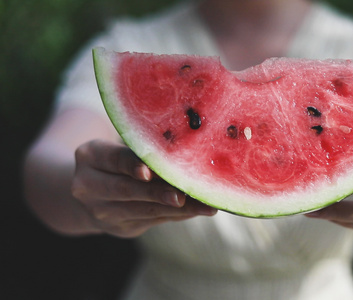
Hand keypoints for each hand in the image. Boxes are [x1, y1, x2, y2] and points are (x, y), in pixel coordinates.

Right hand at [71, 139, 216, 237]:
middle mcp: (89, 187)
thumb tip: (183, 153)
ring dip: (178, 209)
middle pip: (128, 190)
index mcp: (89, 157)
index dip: (132, 166)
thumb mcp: (118, 149)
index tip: (149, 172)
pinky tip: (198, 210)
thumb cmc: (116, 162)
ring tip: (205, 206)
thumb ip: (142, 152)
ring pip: (145, 210)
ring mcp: (104, 212)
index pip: (114, 160)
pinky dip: (178, 215)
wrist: (91, 195)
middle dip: (158, 193)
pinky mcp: (122, 228)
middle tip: (184, 194)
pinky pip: (154, 220)